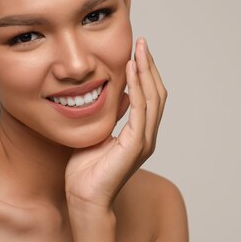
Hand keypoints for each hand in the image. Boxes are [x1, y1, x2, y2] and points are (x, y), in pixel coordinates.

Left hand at [65, 38, 166, 210]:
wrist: (83, 198)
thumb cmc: (86, 171)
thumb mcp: (99, 133)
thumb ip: (113, 116)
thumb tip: (122, 95)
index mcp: (139, 134)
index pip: (150, 96)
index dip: (145, 72)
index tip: (137, 51)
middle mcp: (147, 136)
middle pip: (157, 93)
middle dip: (150, 66)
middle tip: (142, 42)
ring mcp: (144, 141)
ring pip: (153, 98)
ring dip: (147, 71)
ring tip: (140, 50)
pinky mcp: (136, 145)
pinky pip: (141, 110)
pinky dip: (139, 87)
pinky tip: (131, 70)